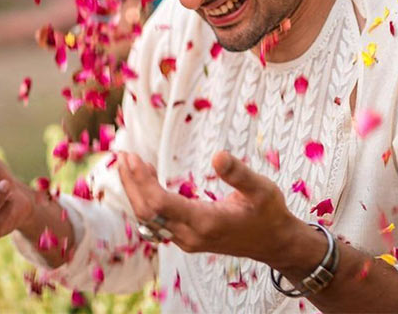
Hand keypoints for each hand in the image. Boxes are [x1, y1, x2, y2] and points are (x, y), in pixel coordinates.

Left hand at [117, 150, 300, 267]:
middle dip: (131, 183)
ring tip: (127, 163)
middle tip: (122, 154)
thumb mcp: (262, 189)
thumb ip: (239, 173)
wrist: (275, 244)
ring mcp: (187, 240)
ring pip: (149, 219)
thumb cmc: (269, 214)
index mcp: (205, 222)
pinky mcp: (186, 239)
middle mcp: (190, 235)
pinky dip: (145, 200)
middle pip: (147, 212)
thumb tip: (218, 155)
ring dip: (134, 191)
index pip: (160, 204)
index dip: (141, 181)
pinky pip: (156, 221)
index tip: (131, 157)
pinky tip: (145, 179)